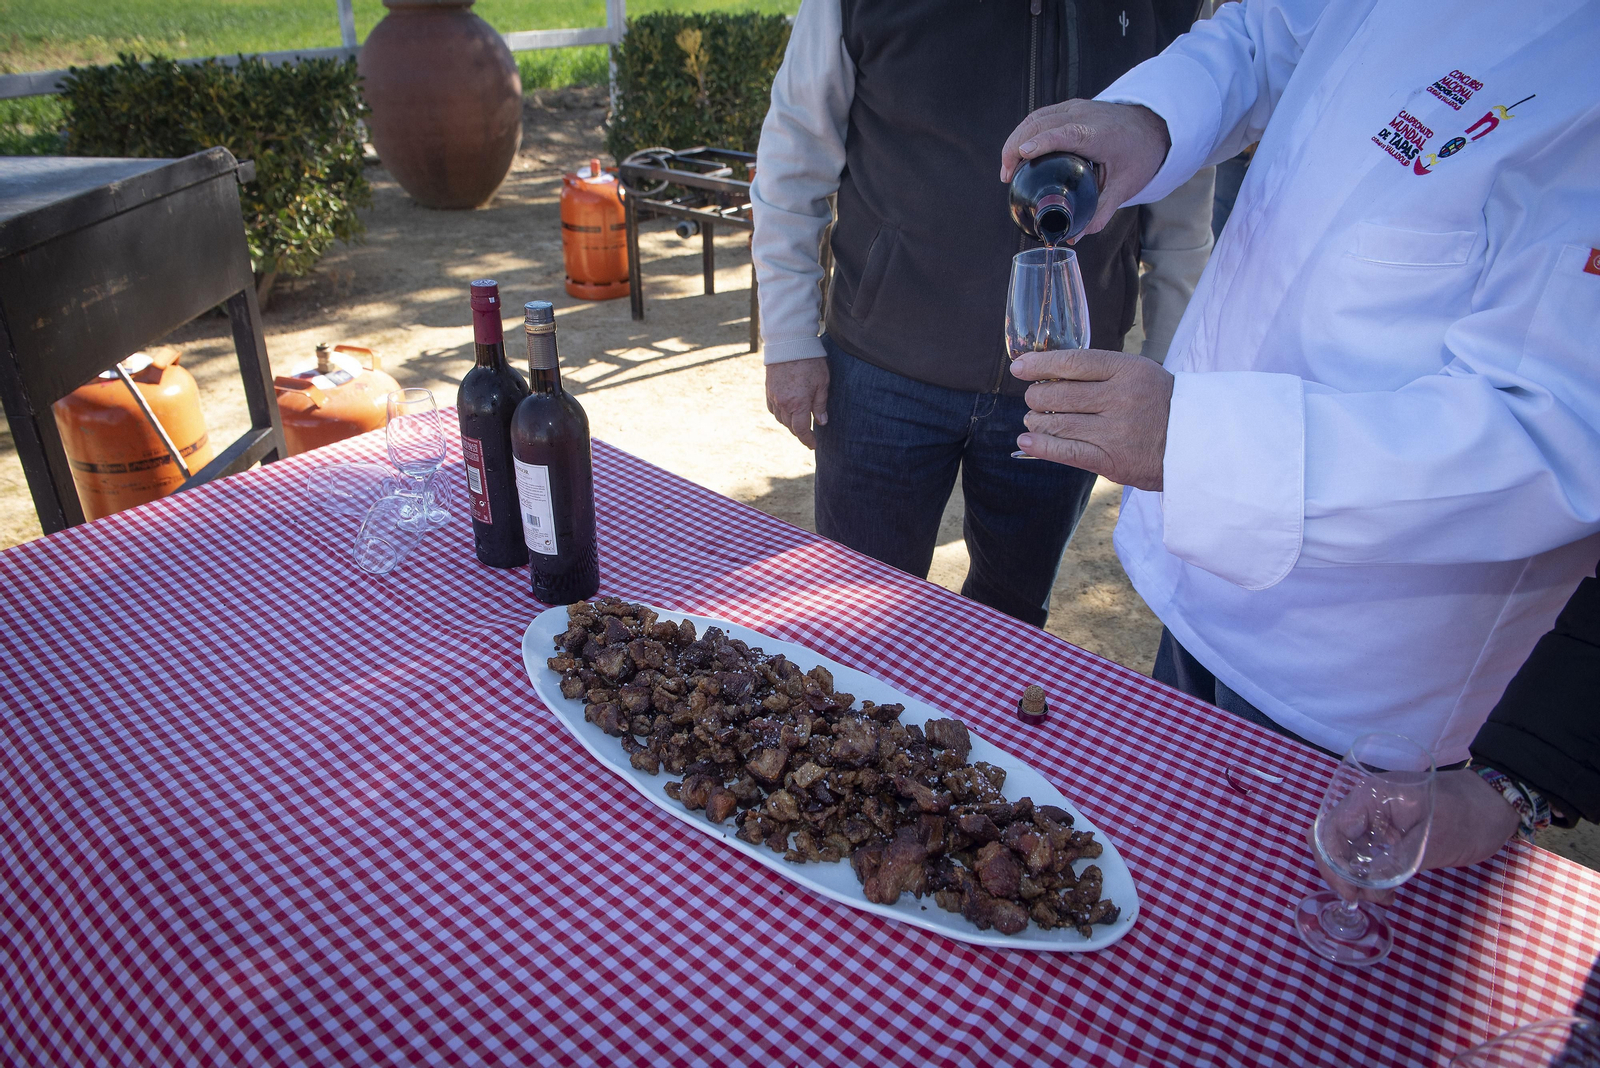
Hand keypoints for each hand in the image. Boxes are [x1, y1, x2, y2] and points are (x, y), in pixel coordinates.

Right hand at [766, 357, 829, 448]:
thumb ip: (820, 405)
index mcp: (798, 404)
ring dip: (789, 424)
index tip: (813, 445)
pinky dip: (779, 414)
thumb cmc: (810, 361)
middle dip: (800, 433)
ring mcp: (773, 397)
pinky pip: (772, 409)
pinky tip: (786, 412)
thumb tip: (821, 422)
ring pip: (780, 419)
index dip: (807, 440)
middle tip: (809, 435)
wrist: (789, 343)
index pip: (801, 430)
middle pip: (790, 426)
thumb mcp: (822, 383)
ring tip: (799, 423)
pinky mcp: (768, 389)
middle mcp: (783, 403)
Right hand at [999, 100, 1171, 236]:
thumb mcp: (1124, 187)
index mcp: (1097, 134)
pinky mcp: (1071, 107)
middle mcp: (1084, 115)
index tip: (1022, 156)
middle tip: (1006, 177)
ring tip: (1008, 168)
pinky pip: (1041, 116)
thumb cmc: (1140, 154)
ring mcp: (1076, 107)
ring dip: (1016, 140)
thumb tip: (1075, 236)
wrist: (1154, 125)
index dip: (1042, 143)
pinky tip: (1019, 152)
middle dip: (1016, 147)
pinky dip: (1025, 132)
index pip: (1064, 134)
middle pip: (1041, 124)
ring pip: (1036, 118)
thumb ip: (1100, 212)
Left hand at [1010, 348, 1171, 490]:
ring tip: (1036, 420)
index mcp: (1127, 370)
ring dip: (1037, 422)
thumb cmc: (1162, 405)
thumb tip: (1050, 373)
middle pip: (1058, 394)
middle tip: (1035, 400)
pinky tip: (1027, 440)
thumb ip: (1102, 372)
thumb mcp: (1140, 374)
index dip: (1040, 364)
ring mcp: (1115, 431)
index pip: (1072, 362)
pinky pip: (1066, 451)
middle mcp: (1120, 398)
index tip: (1020, 368)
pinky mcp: (1111, 460)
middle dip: (1037, 397)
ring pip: (1057, 423)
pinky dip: (1040, 446)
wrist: (1198, 443)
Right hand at [1312, 769, 1522, 904]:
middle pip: (1329, 837)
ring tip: (1379, 898)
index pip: (1331, 829)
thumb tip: (1362, 885)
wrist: (1497, 805)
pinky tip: (1384, 890)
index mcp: (1370, 797)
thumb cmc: (1469, 817)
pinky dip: (1367, 872)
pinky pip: (1364, 851)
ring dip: (1352, 875)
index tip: (1352, 893)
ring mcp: (1375, 817)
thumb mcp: (1433, 843)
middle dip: (1338, 871)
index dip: (1332, 863)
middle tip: (1361, 899)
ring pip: (1344, 846)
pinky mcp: (1387, 831)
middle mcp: (1365, 804)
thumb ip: (1395, 862)